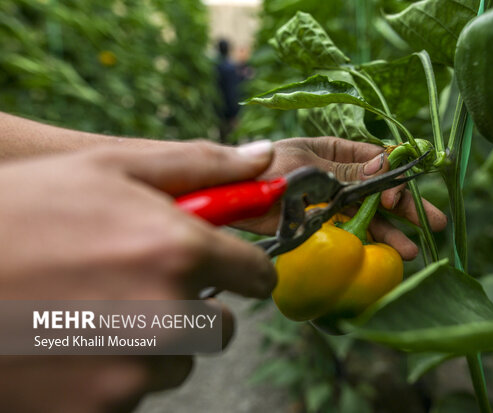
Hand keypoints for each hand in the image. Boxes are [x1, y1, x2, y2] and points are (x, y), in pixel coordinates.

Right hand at [0, 140, 275, 410]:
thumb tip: (264, 159)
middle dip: (192, 308)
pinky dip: (113, 374)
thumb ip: (199, 165)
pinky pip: (134, 393)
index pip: (258, 277)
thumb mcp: (108, 168)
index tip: (229, 270)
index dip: (245, 271)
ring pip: (178, 362)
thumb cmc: (19, 212)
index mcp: (178, 250)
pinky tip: (69, 343)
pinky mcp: (100, 411)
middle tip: (134, 286)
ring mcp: (133, 371)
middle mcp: (168, 314)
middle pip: (219, 327)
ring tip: (91, 312)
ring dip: (153, 344)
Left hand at [236, 137, 446, 259]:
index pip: (377, 160)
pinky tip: (384, 256)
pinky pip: (350, 236)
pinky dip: (367, 246)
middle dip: (407, 207)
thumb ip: (345, 169)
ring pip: (369, 218)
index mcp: (338, 151)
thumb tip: (383, 167)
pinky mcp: (323, 227)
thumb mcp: (306, 162)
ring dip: (390, 233)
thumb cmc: (265, 167)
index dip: (395, 176)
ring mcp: (333, 204)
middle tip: (434, 223)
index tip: (401, 194)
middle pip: (381, 192)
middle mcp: (341, 178)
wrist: (234, 196)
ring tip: (411, 251)